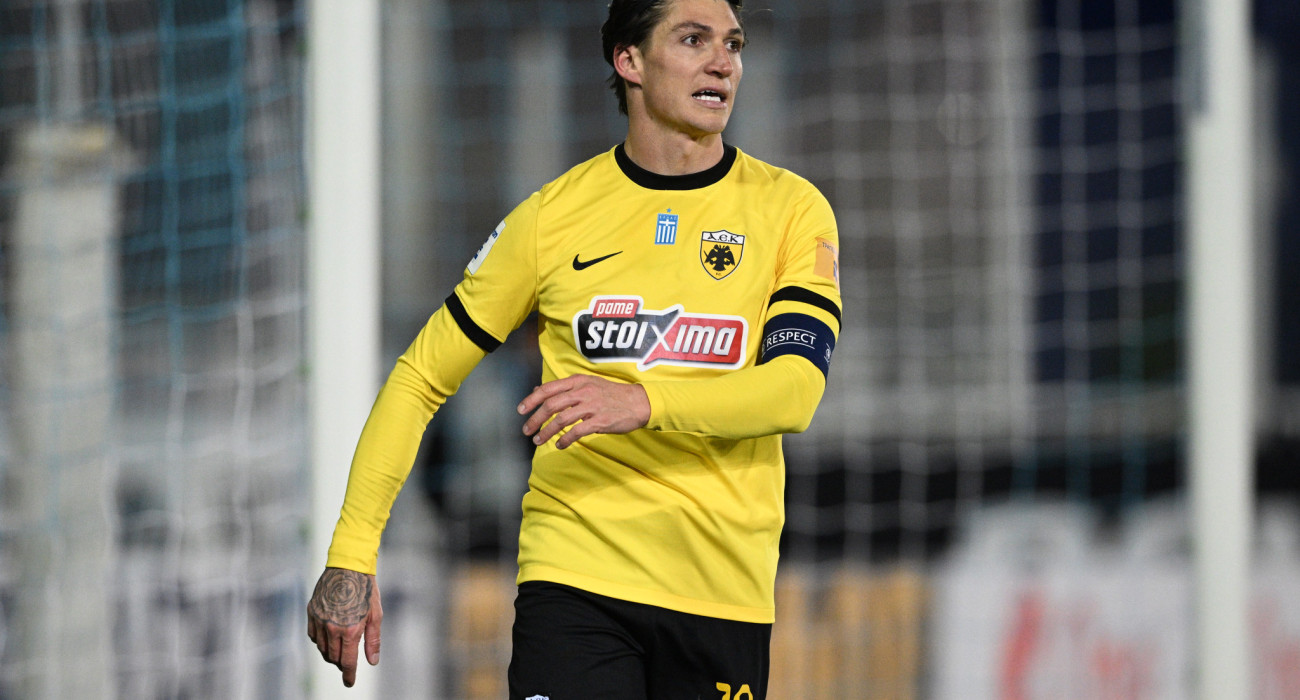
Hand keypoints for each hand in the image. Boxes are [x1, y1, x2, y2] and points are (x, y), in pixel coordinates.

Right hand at [306, 568, 381, 686]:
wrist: (348, 566)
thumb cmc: (366, 589)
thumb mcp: (376, 615)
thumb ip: (373, 640)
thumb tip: (372, 661)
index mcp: (350, 629)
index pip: (347, 661)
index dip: (349, 674)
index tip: (349, 682)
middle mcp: (332, 627)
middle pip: (334, 657)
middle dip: (341, 663)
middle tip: (348, 663)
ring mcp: (319, 620)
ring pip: (322, 648)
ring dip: (331, 653)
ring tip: (340, 649)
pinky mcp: (311, 612)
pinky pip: (314, 636)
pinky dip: (321, 640)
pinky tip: (330, 636)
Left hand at [518, 374, 649, 448]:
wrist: (638, 402)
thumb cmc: (611, 394)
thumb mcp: (588, 384)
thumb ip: (564, 388)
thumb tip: (538, 389)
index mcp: (578, 381)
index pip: (548, 389)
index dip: (531, 400)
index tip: (520, 410)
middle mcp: (582, 391)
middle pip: (551, 405)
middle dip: (535, 419)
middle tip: (526, 430)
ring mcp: (591, 406)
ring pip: (561, 419)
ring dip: (547, 432)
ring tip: (539, 441)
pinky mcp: (600, 421)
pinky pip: (577, 431)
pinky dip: (565, 439)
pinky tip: (560, 445)